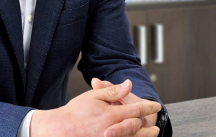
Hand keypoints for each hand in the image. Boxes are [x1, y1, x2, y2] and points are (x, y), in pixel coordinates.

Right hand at [30, 80, 160, 136]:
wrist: (60, 129)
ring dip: (144, 136)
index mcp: (111, 115)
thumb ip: (113, 91)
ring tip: (152, 134)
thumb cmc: (75, 112)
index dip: (148, 107)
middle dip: (148, 125)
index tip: (155, 106)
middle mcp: (112, 131)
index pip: (136, 110)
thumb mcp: (93, 96)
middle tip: (156, 123)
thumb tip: (129, 84)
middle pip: (136, 127)